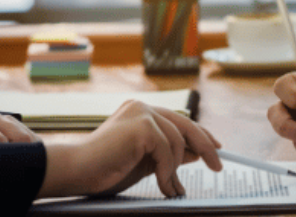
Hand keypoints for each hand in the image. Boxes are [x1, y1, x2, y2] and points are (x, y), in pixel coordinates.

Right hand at [38, 100, 222, 198]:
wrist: (78, 172)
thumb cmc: (107, 168)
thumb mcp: (146, 162)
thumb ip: (169, 154)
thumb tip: (196, 154)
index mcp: (141, 112)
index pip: (179, 120)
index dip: (200, 133)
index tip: (216, 147)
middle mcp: (142, 107)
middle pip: (185, 124)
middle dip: (205, 146)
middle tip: (218, 166)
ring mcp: (141, 113)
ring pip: (177, 141)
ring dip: (176, 169)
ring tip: (170, 188)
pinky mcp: (141, 125)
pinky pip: (167, 150)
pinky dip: (168, 171)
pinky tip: (163, 185)